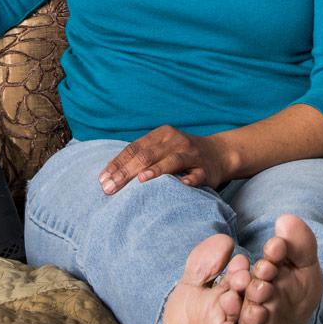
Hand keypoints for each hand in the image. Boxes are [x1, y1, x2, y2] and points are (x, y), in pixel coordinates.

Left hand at [98, 125, 232, 193]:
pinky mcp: (206, 169)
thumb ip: (141, 156)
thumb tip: (109, 175)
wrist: (220, 153)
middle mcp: (175, 141)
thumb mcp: (162, 148)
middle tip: (110, 188)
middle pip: (147, 155)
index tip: (102, 179)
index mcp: (161, 135)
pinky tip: (180, 185)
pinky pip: (196, 175)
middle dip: (127, 172)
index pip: (134, 148)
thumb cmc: (182, 154)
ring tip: (141, 181)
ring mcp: (192, 154)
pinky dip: (188, 180)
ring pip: (171, 161)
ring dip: (156, 170)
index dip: (117, 163)